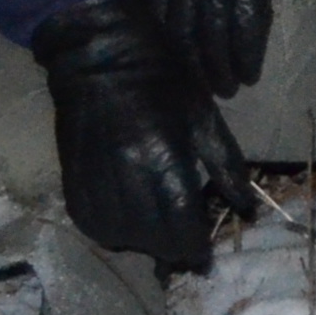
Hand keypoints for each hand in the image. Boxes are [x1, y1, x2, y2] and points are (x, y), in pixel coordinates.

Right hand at [33, 0, 254, 275]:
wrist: (100, 55)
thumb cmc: (164, 80)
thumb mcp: (205, 116)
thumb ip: (226, 165)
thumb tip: (245, 208)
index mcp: (163, 156)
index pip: (180, 223)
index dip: (194, 249)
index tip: (204, 258)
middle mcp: (124, 174)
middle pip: (149, 236)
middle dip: (171, 250)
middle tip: (185, 249)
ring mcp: (93, 178)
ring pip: (118, 235)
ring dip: (141, 243)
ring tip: (158, 236)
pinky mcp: (70, 178)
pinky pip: (89, 223)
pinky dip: (110, 231)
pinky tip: (127, 224)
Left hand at [143, 0, 315, 97]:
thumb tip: (188, 15)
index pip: (160, 16)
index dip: (172, 47)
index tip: (182, 69)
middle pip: (183, 32)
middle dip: (196, 66)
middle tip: (208, 89)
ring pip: (214, 36)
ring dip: (223, 68)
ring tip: (232, 88)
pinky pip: (246, 28)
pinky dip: (249, 54)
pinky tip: (252, 71)